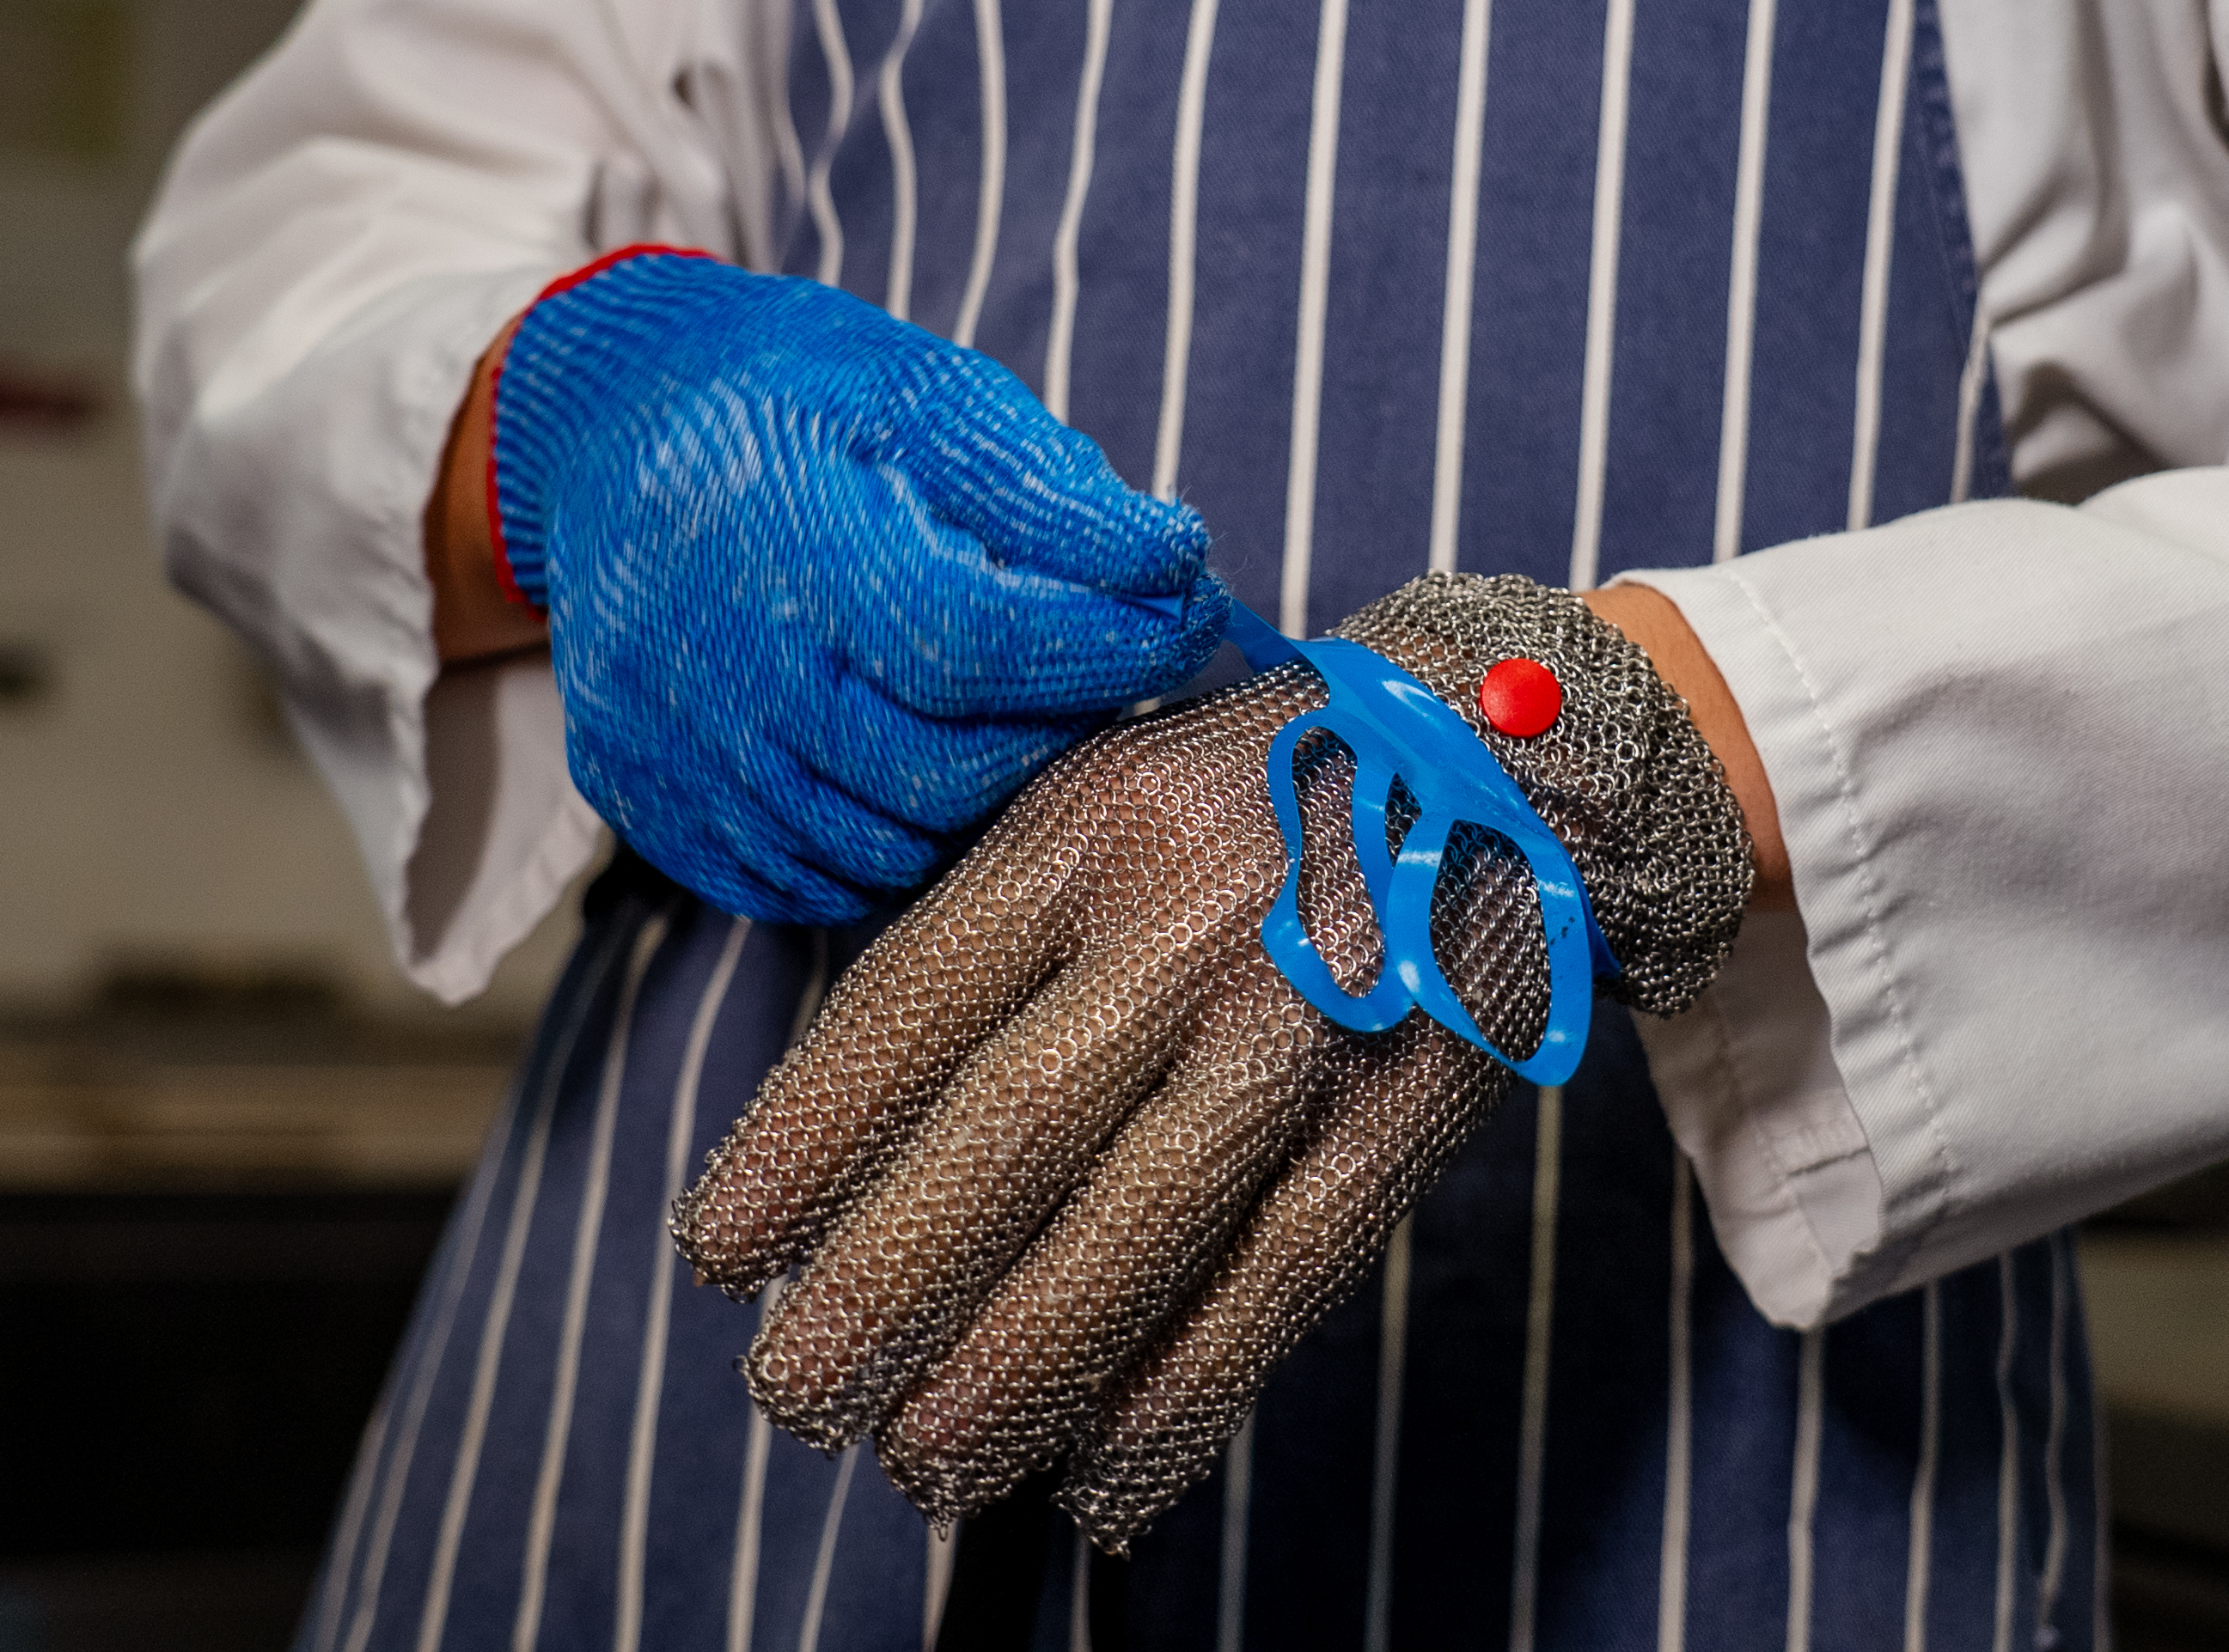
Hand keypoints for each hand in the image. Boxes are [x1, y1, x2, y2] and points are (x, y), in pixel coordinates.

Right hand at [477, 250, 1229, 923]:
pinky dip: (890, 843)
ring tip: (1023, 715)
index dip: (1105, 646)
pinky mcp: (653, 808)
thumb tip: (1173, 563)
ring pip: (882, 846)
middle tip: (1112, 672)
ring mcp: (676, 755)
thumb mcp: (921, 388)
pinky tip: (925, 766)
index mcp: (785, 543)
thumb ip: (1044, 484)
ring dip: (985, 799)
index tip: (1188, 614)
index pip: (979, 644)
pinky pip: (804, 884)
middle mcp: (716, 669)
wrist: (599, 432)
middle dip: (1059, 731)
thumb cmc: (788, 400)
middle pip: (939, 772)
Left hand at [671, 574, 1749, 1545]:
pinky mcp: (1413, 1097)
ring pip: (1154, 1210)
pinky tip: (1106, 1478)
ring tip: (926, 1466)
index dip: (809, 1135)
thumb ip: (989, 928)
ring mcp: (1318, 1010)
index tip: (722, 1257)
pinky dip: (1194, 1384)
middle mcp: (1197, 914)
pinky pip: (1293, 1263)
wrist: (1507, 749)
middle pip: (1019, 1118)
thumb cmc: (1245, 797)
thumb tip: (832, 1124)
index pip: (917, 995)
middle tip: (797, 1396)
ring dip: (1028, 1361)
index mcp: (1093, 823)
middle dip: (893, 1277)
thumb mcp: (1103, 793)